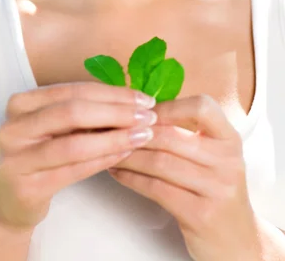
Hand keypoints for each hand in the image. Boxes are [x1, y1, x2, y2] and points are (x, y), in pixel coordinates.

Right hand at [0, 81, 156, 232]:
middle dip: (116, 112)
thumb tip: (132, 100)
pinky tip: (125, 154)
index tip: (143, 98)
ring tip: (143, 136)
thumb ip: (81, 111)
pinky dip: (103, 160)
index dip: (111, 93)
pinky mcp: (26, 187)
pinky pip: (73, 171)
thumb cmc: (38, 155)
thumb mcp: (51, 127)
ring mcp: (16, 158)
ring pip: (74, 143)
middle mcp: (13, 127)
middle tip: (148, 116)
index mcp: (20, 103)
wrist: (8, 201)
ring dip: (115, 138)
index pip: (73, 90)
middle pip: (73, 112)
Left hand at [107, 94, 259, 260]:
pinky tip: (117, 172)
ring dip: (128, 155)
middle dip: (134, 132)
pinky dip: (131, 178)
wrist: (236, 238)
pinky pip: (156, 188)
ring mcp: (216, 188)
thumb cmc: (213, 188)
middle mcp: (228, 160)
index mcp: (229, 138)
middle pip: (170, 136)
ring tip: (109, 150)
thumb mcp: (212, 155)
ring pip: (159, 162)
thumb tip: (140, 110)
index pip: (202, 107)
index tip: (142, 112)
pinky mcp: (201, 214)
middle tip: (111, 129)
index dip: (168, 107)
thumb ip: (186, 132)